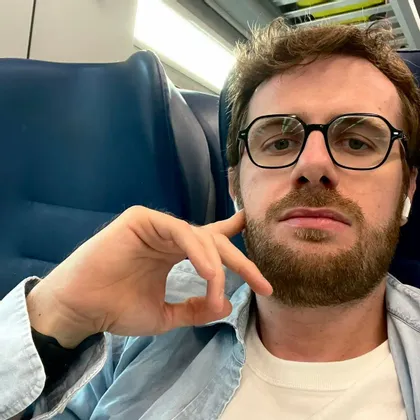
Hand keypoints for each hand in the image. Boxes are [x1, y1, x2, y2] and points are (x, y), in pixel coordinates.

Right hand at [27, 206, 271, 347]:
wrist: (82, 309)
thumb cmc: (117, 309)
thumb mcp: (165, 315)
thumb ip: (194, 310)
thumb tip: (224, 306)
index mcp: (174, 253)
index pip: (209, 240)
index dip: (233, 236)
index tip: (254, 235)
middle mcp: (168, 237)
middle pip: (213, 241)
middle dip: (239, 261)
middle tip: (261, 282)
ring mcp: (155, 226)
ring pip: (199, 237)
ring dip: (215, 264)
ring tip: (217, 289)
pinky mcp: (142, 219)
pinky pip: (179, 231)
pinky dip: (197, 251)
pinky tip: (207, 271)